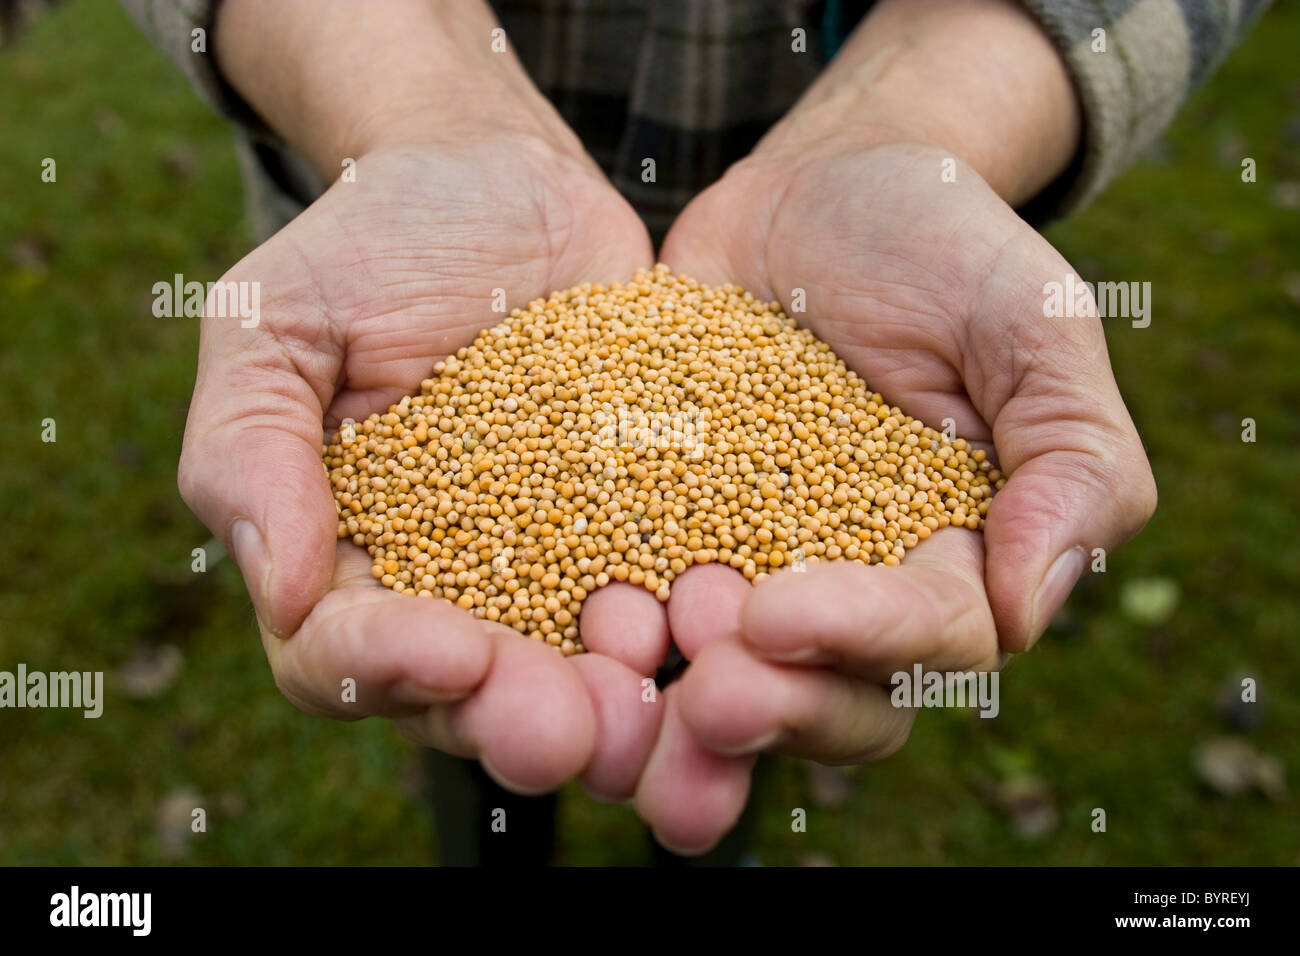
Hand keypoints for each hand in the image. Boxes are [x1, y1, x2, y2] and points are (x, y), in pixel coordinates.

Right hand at [179, 140, 680, 801]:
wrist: (498, 184)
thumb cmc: (366, 247)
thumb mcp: (274, 324)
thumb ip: (248, 449)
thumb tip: (281, 589)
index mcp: (349, 562)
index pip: (345, 656)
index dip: (390, 670)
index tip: (447, 651)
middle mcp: (456, 587)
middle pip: (475, 693)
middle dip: (518, 718)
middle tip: (572, 729)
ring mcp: (559, 563)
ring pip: (583, 666)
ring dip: (622, 699)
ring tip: (658, 683)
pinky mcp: (647, 522)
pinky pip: (675, 581)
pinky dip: (699, 610)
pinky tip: (728, 608)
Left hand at [649, 141, 1155, 840]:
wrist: (818, 187)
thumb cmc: (942, 244)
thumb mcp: (1032, 322)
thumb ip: (1073, 458)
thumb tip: (1031, 609)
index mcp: (958, 557)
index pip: (932, 637)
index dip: (864, 641)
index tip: (776, 614)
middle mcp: (857, 586)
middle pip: (833, 698)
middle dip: (773, 710)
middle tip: (704, 696)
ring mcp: (755, 564)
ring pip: (732, 678)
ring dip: (679, 702)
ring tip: (620, 670)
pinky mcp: (668, 528)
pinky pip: (635, 595)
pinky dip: (601, 626)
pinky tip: (560, 624)